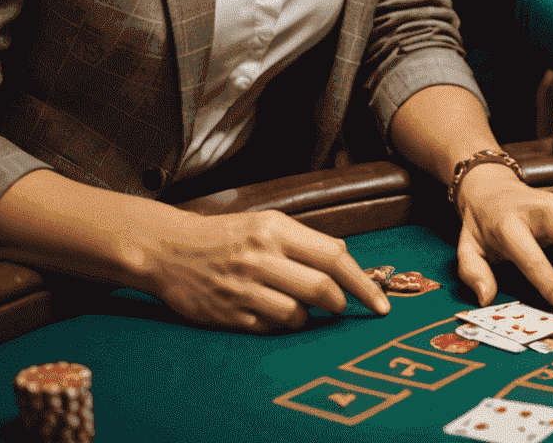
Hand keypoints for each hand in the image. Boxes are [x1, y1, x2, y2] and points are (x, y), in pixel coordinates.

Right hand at [138, 208, 390, 331]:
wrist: (172, 249)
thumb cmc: (229, 235)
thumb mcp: (268, 224)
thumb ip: (305, 243)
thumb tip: (347, 265)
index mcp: (276, 229)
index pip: (334, 256)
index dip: (362, 282)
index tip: (380, 303)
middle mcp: (262, 257)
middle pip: (322, 288)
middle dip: (341, 302)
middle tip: (342, 306)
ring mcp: (244, 288)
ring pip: (298, 314)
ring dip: (308, 316)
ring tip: (298, 305)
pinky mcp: (228, 315)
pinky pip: (270, 328)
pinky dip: (281, 325)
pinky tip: (272, 312)